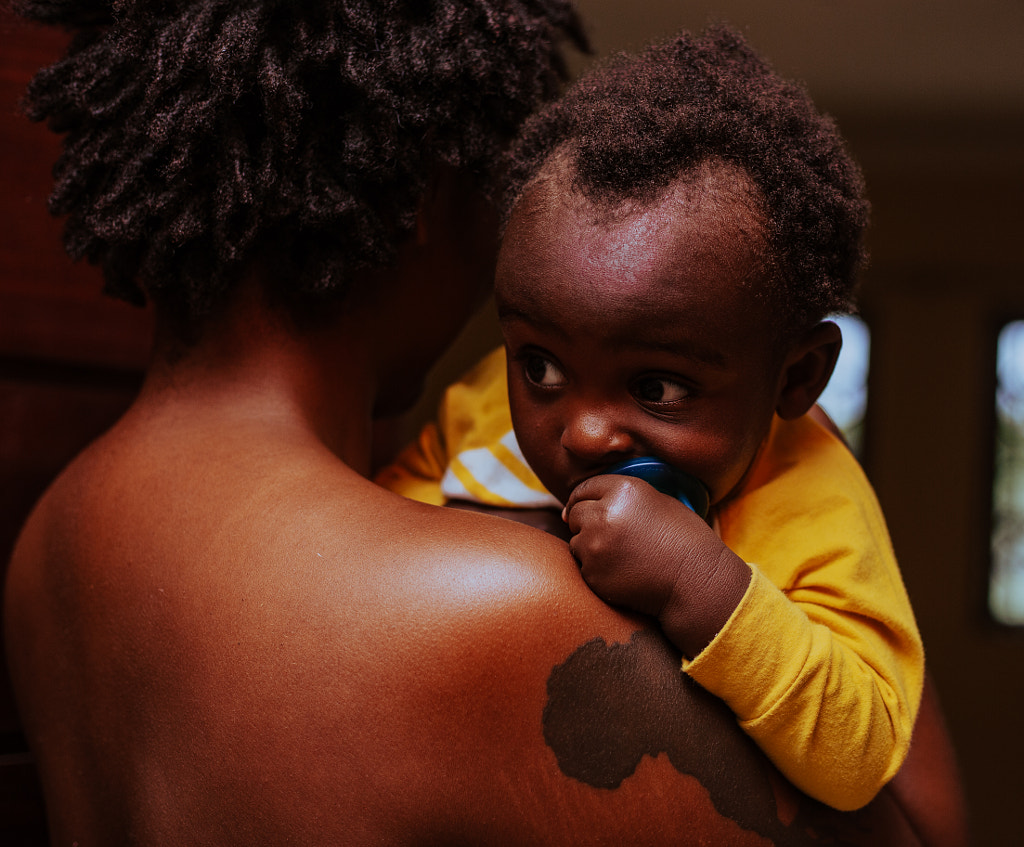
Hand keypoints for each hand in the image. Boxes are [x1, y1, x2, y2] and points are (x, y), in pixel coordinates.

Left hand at [563, 474, 749, 656]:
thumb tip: (588, 502)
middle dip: (584, 522)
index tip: (580, 507)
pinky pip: (583, 567)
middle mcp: (604, 514)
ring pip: (576, 541)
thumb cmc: (685, 540)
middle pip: (574, 514)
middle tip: (608, 535)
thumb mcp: (659, 502)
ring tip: (621, 555)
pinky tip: (622, 571)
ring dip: (589, 546)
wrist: (696, 582)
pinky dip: (596, 569)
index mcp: (623, 490)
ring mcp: (595, 545)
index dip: (581, 498)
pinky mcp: (593, 573)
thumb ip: (622, 497)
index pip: (583, 488)